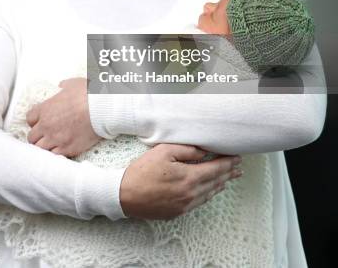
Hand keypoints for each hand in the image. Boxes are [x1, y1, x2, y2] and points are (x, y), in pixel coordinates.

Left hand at [26, 77, 101, 156]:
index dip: (35, 120)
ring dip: (44, 146)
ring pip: (40, 149)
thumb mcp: (73, 84)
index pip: (30, 118)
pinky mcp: (67, 149)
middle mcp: (47, 125)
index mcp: (45, 109)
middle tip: (44, 135)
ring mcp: (56, 139)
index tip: (40, 121)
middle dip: (37, 136)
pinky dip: (56, 153)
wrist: (102, 109)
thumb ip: (64, 86)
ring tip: (51, 144)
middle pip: (32, 137)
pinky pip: (54, 156)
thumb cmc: (88, 94)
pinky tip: (61, 149)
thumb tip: (62, 86)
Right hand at [120, 144, 242, 219]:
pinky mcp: (177, 212)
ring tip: (228, 178)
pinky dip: (207, 194)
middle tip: (238, 168)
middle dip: (228, 173)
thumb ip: (186, 150)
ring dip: (220, 185)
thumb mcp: (164, 151)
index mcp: (189, 177)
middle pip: (215, 182)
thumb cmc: (143, 171)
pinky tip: (209, 190)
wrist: (125, 195)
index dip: (228, 163)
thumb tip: (203, 151)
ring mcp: (184, 205)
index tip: (237, 158)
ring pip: (209, 194)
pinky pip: (198, 202)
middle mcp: (191, 194)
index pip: (216, 169)